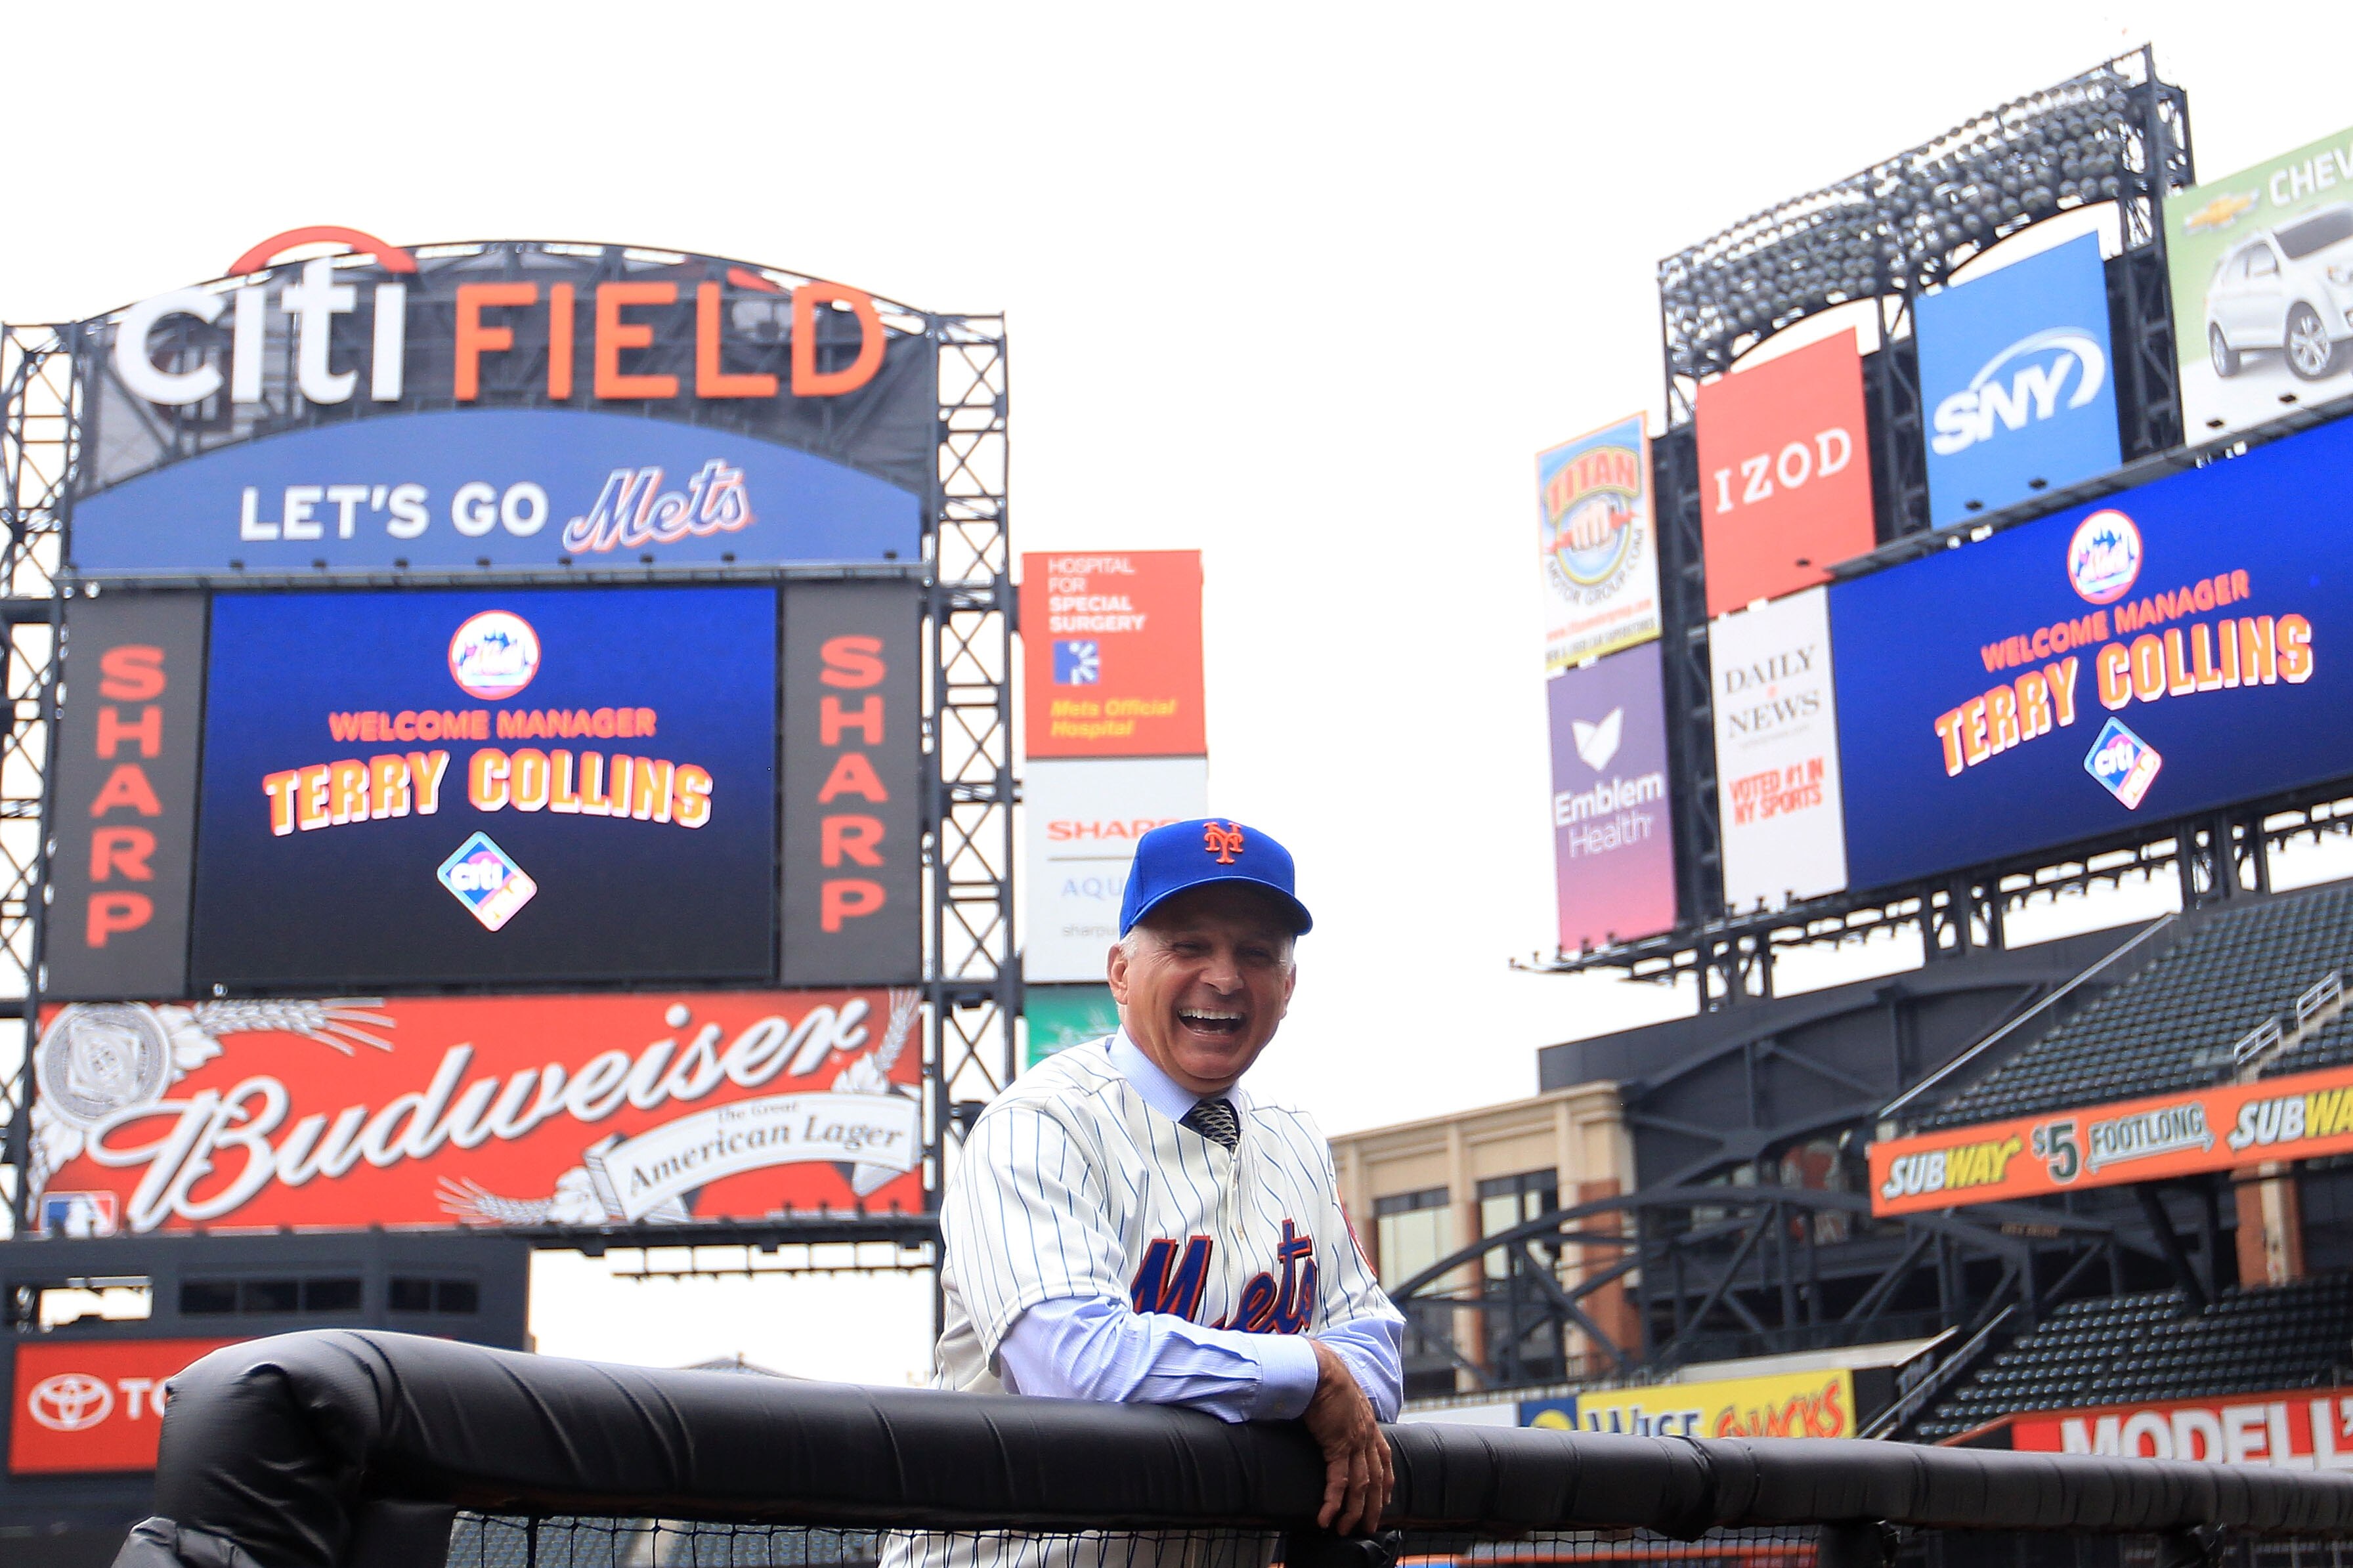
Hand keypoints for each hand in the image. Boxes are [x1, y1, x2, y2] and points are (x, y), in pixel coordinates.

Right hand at [1300, 1339, 1392, 1534]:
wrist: (1319, 1368)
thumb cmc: (1324, 1377)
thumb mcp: (1341, 1395)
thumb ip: (1341, 1410)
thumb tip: (1331, 1413)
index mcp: (1369, 1424)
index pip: (1385, 1458)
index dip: (1387, 1480)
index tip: (1386, 1497)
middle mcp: (1366, 1436)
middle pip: (1377, 1479)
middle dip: (1375, 1506)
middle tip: (1370, 1527)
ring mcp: (1354, 1442)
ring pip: (1361, 1486)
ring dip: (1354, 1511)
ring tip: (1345, 1529)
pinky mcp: (1337, 1446)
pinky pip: (1338, 1482)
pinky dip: (1333, 1502)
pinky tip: (1326, 1518)